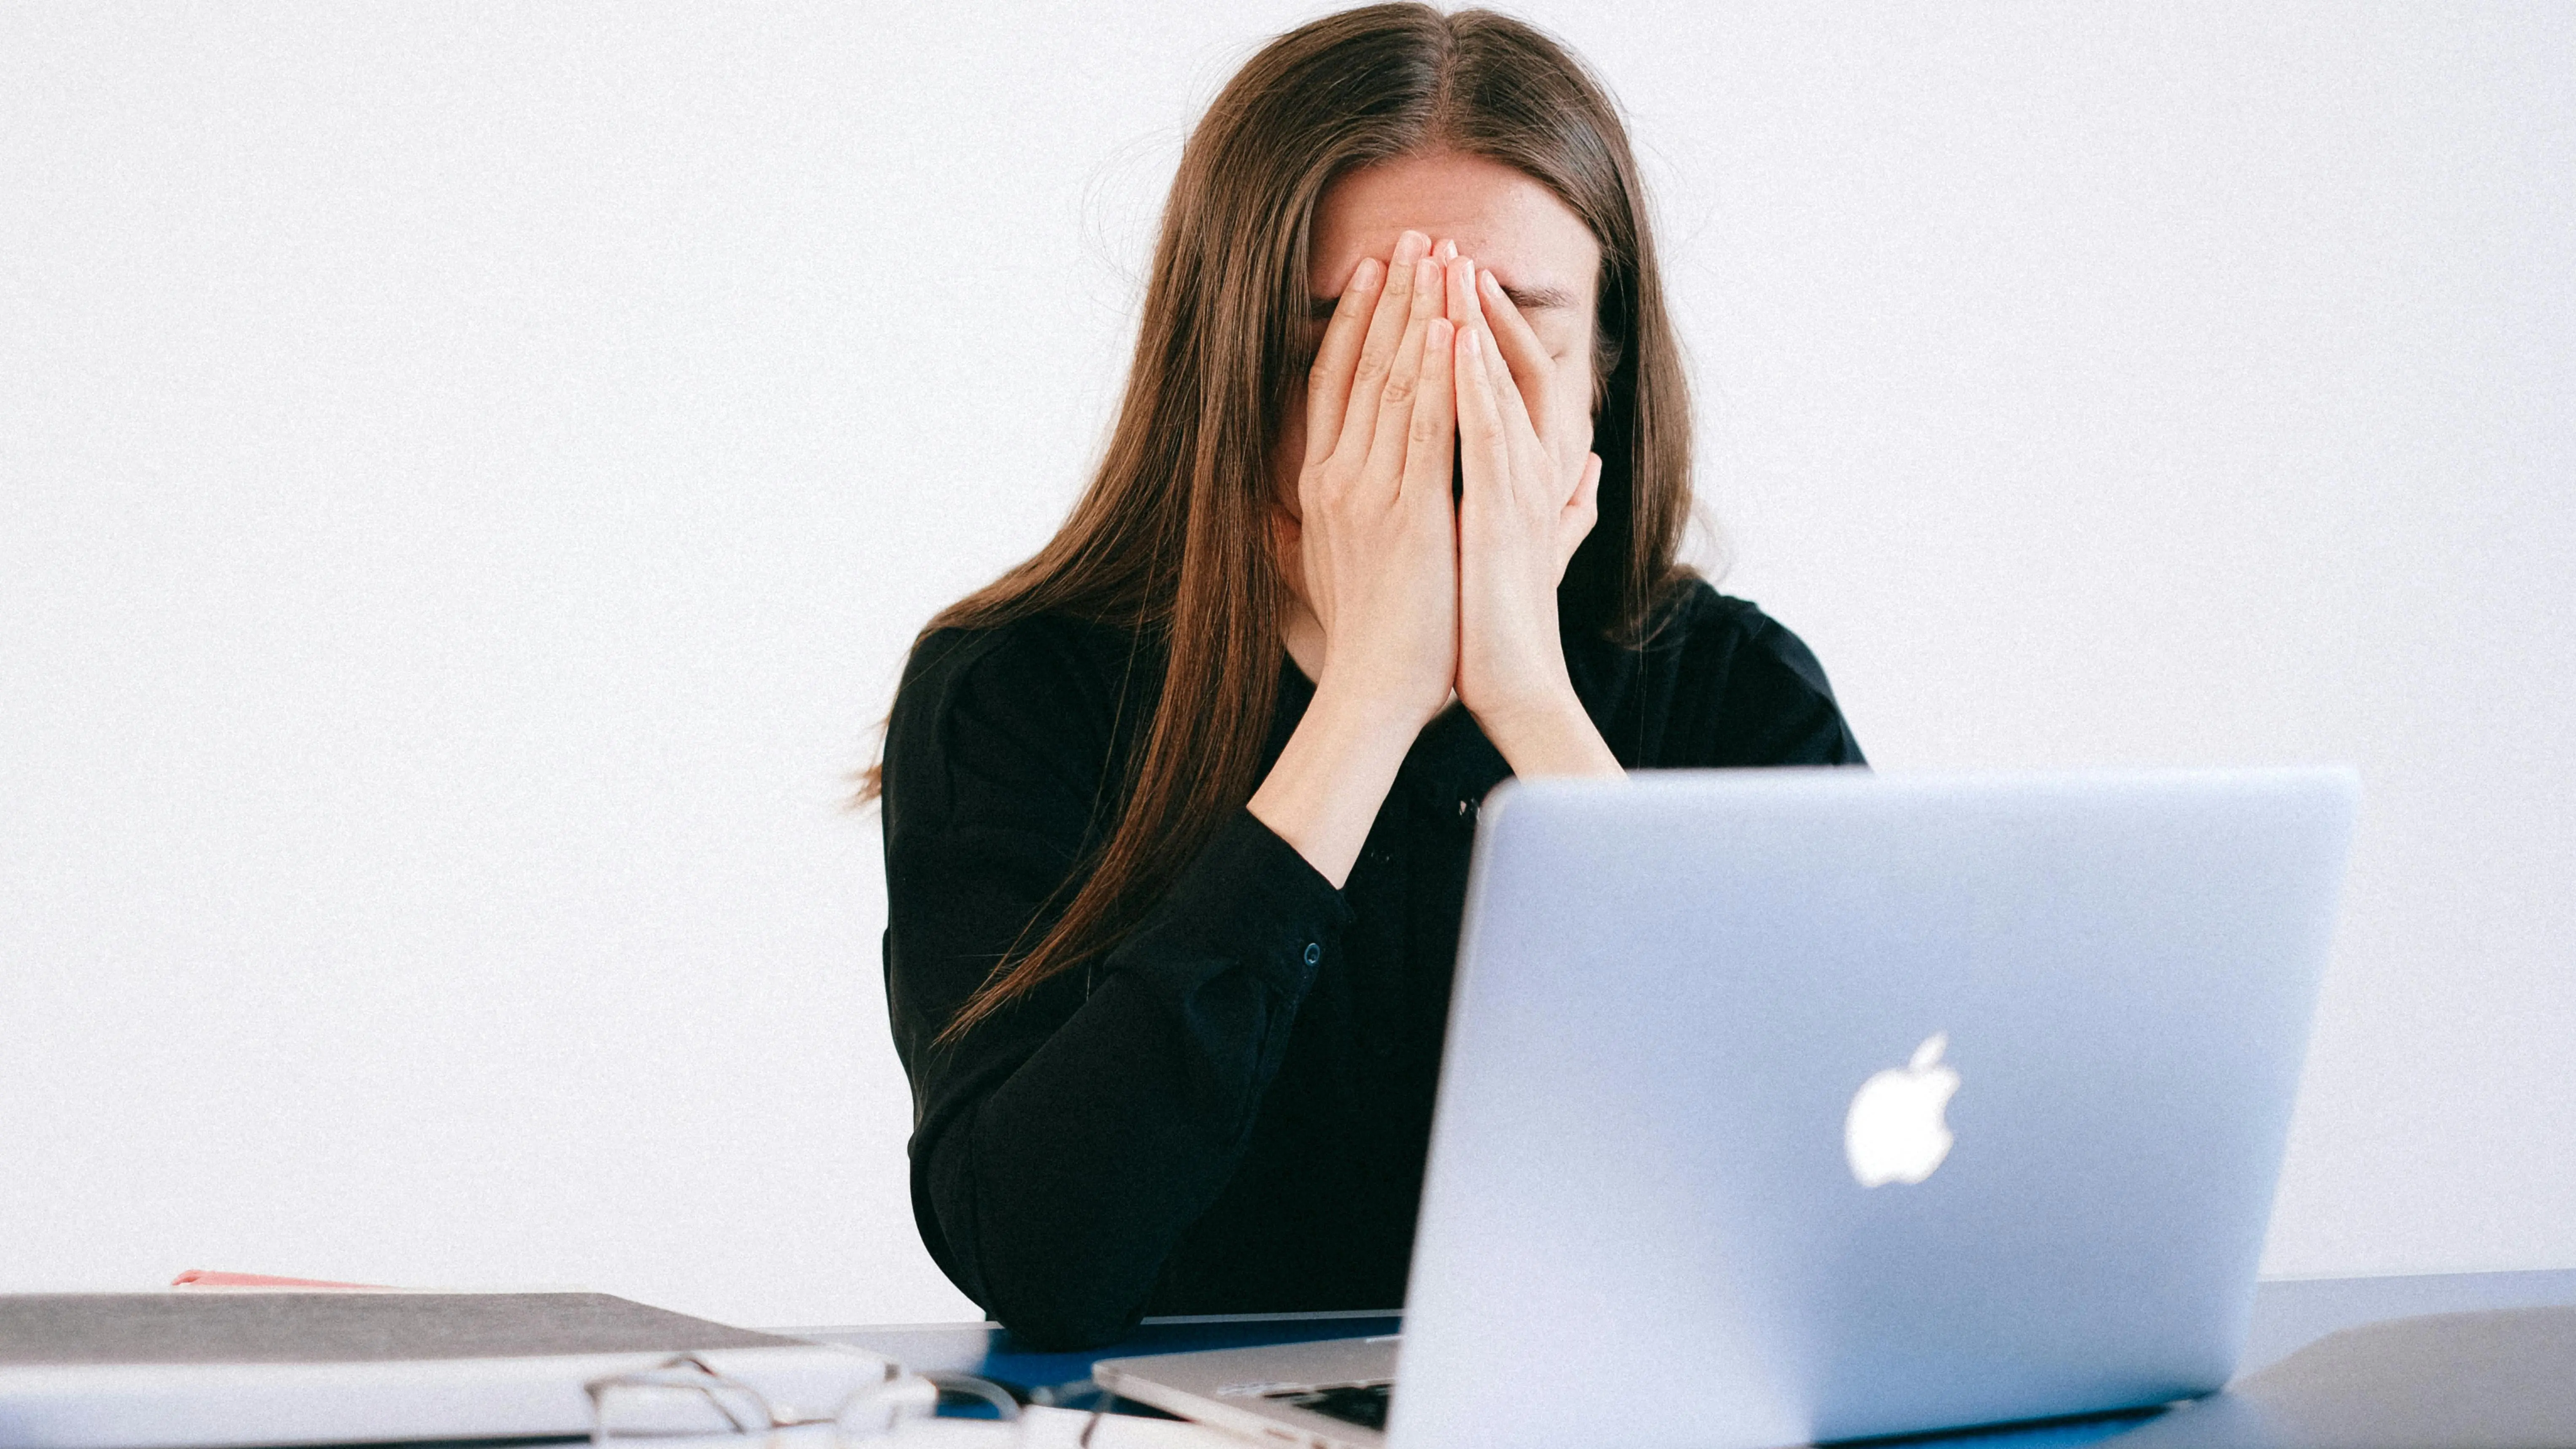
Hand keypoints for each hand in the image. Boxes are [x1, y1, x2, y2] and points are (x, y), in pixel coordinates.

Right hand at [1288, 229, 1460, 734]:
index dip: (1355, 320)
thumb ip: (1319, 524)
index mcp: (1321, 485)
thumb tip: (1293, 506)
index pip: (1334, 382)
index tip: (1377, 270)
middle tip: (1416, 235)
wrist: (1375, 690)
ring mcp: (1370, 491)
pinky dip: (1437, 373)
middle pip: (1362, 366)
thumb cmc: (1367, 636)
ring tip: (1439, 255)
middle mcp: (1337, 477)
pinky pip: (1424, 427)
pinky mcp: (1409, 511)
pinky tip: (1451, 325)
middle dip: (1392, 295)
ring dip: (1419, 313)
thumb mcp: (1330, 566)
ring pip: (1394, 382)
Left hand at [1443, 253, 1606, 756]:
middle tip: (1443, 244)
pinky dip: (1471, 383)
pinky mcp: (1498, 513)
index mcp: (1526, 475)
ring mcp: (1516, 489)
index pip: (1508, 379)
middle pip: (1502, 365)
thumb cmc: (1504, 625)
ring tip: (1448, 265)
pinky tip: (1452, 339)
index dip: (1482, 327)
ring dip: (1472, 323)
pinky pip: (1483, 433)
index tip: (1450, 280)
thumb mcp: (1530, 548)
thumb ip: (1565, 507)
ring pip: (1495, 386)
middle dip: (1472, 303)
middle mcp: (1528, 471)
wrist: (1513, 687)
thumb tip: (1593, 472)